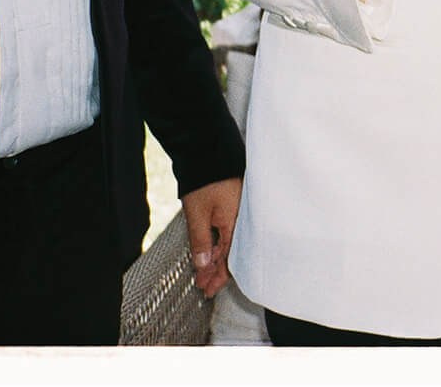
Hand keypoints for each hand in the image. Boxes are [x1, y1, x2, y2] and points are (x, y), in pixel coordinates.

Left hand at [180, 175, 241, 297]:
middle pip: (232, 252)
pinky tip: (213, 250)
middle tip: (204, 286)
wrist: (209, 151)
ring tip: (204, 272)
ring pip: (231, 242)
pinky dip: (220, 244)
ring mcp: (240, 211)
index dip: (218, 276)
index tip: (207, 289)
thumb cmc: (206, 180)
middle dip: (217, 271)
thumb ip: (201, 241)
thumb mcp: (197, 214)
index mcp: (237, 223)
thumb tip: (203, 265)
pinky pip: (231, 231)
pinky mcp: (235, 204)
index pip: (230, 258)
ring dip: (217, 258)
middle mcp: (242, 219)